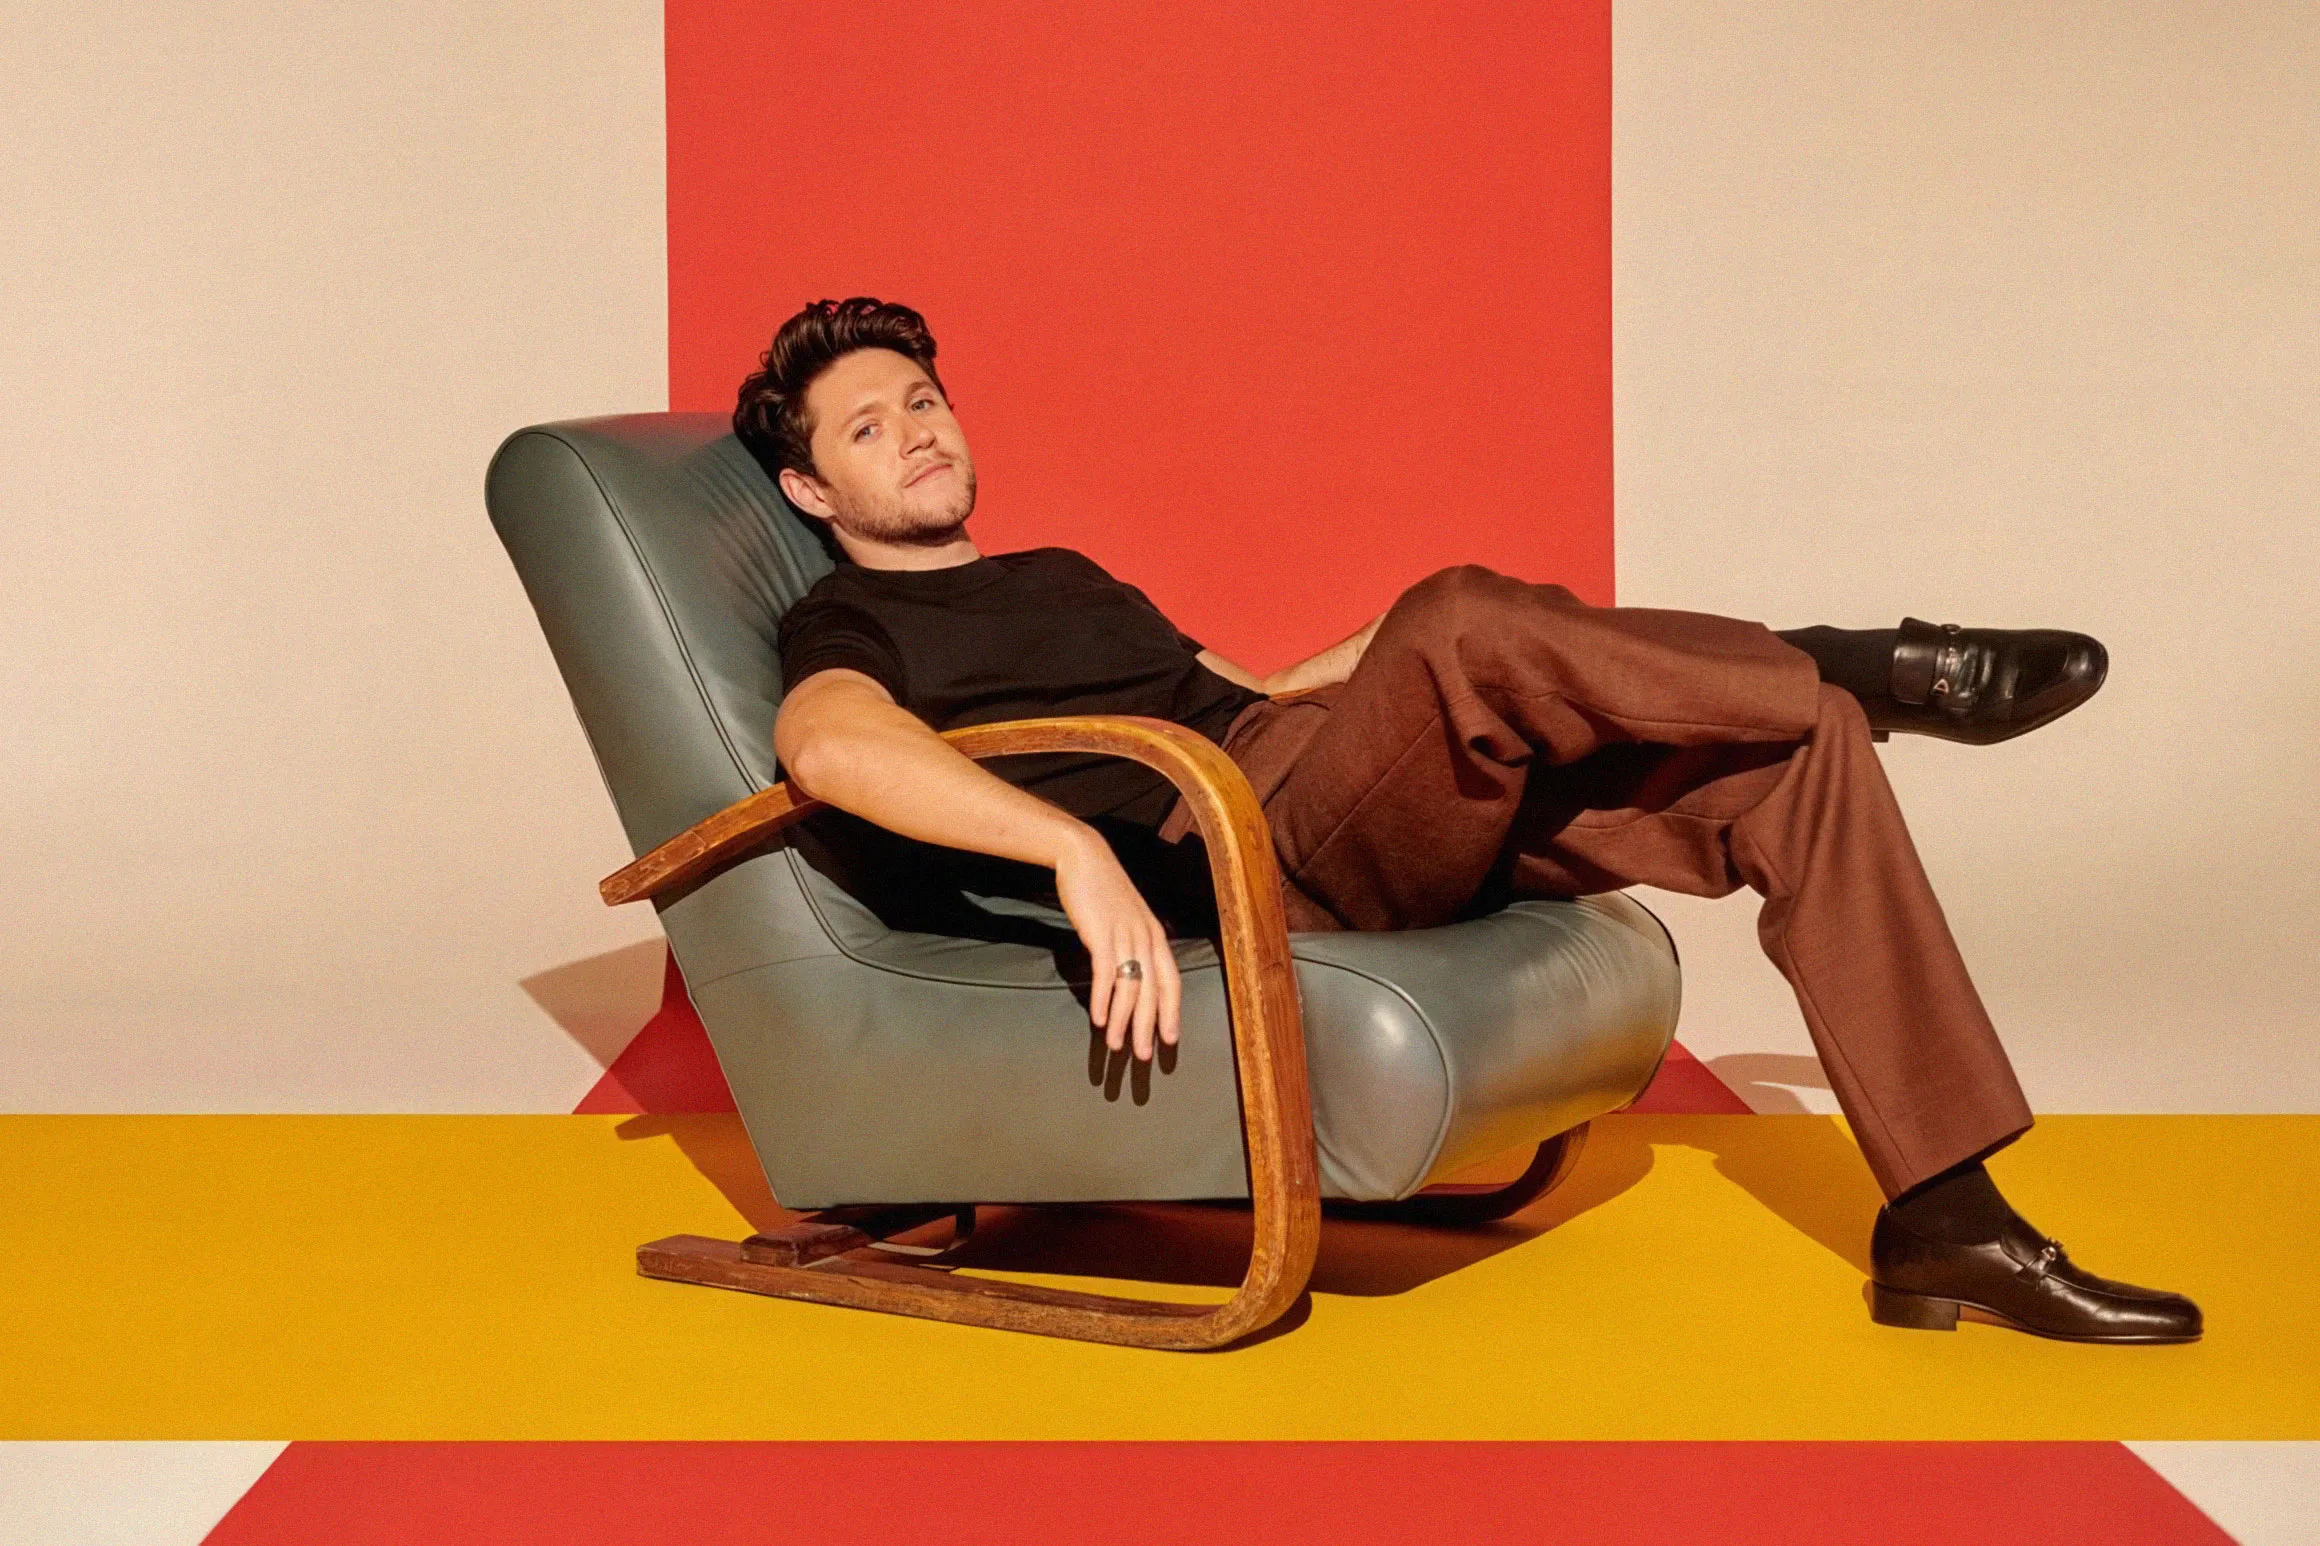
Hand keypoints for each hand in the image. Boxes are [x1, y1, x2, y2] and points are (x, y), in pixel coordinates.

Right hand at [1051, 827, 1182, 1060]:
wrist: (1084, 857)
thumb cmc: (1104, 889)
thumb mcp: (1128, 918)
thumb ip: (1134, 944)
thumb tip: (1131, 975)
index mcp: (1157, 936)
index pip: (1172, 982)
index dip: (1172, 1013)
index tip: (1171, 1040)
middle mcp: (1147, 938)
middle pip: (1153, 992)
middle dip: (1149, 1027)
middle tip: (1144, 1055)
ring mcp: (1125, 935)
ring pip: (1130, 988)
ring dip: (1123, 1021)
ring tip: (1116, 1045)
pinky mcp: (1101, 932)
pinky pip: (1106, 973)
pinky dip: (1104, 999)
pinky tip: (1099, 1019)